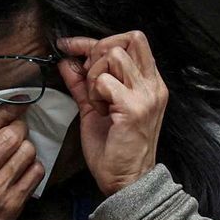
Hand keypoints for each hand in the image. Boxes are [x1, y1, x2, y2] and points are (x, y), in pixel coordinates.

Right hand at [0, 104, 44, 219]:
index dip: (5, 109)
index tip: (14, 104)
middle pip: (12, 135)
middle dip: (18, 125)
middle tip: (17, 125)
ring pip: (27, 152)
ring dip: (26, 144)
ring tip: (18, 148)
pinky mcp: (11, 205)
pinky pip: (35, 174)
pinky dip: (32, 165)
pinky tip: (23, 167)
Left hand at [57, 31, 167, 194]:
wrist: (126, 180)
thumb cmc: (114, 150)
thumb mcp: (95, 109)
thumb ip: (82, 84)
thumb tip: (67, 61)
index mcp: (148, 82)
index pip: (130, 41)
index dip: (94, 41)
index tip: (69, 47)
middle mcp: (153, 84)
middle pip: (128, 38)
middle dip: (98, 51)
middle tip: (88, 78)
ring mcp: (146, 95)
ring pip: (114, 55)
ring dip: (95, 74)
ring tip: (96, 100)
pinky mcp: (134, 108)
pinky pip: (104, 81)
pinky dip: (94, 92)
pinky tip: (99, 111)